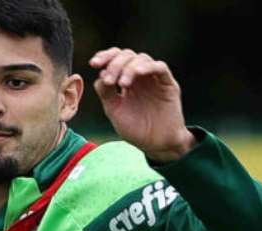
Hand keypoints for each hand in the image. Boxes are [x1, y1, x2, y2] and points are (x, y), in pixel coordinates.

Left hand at [90, 48, 195, 162]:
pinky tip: (138, 73)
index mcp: (125, 81)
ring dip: (128, 67)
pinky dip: (148, 67)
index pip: (115, 59)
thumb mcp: (114, 111)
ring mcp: (154, 79)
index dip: (104, 57)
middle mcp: (140, 77)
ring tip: (122, 83)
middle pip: (127, 55)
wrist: (156, 144)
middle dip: (115, 64)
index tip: (93, 63)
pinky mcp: (168, 84)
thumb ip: (106, 94)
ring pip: (142, 59)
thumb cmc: (135, 129)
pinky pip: (160, 67)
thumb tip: (99, 75)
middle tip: (109, 80)